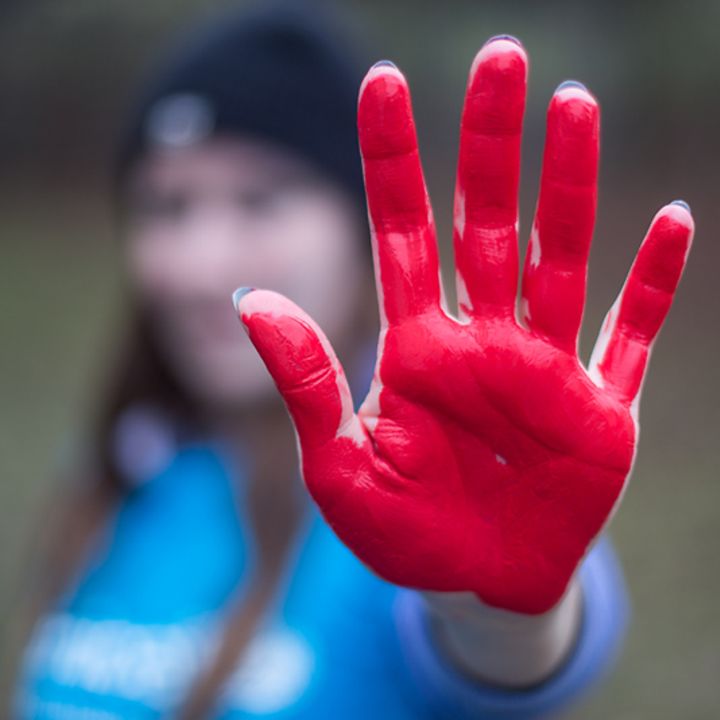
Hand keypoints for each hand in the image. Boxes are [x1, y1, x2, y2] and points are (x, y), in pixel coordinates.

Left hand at [233, 37, 692, 613]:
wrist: (476, 586)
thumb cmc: (403, 533)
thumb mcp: (337, 467)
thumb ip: (305, 384)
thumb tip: (249, 297)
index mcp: (416, 348)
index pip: (400, 232)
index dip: (391, 159)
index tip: (381, 81)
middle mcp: (482, 340)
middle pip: (485, 222)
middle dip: (490, 142)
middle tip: (499, 56)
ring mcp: (546, 369)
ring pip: (560, 258)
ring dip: (568, 186)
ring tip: (571, 104)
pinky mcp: (601, 411)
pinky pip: (631, 335)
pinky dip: (651, 284)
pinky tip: (668, 222)